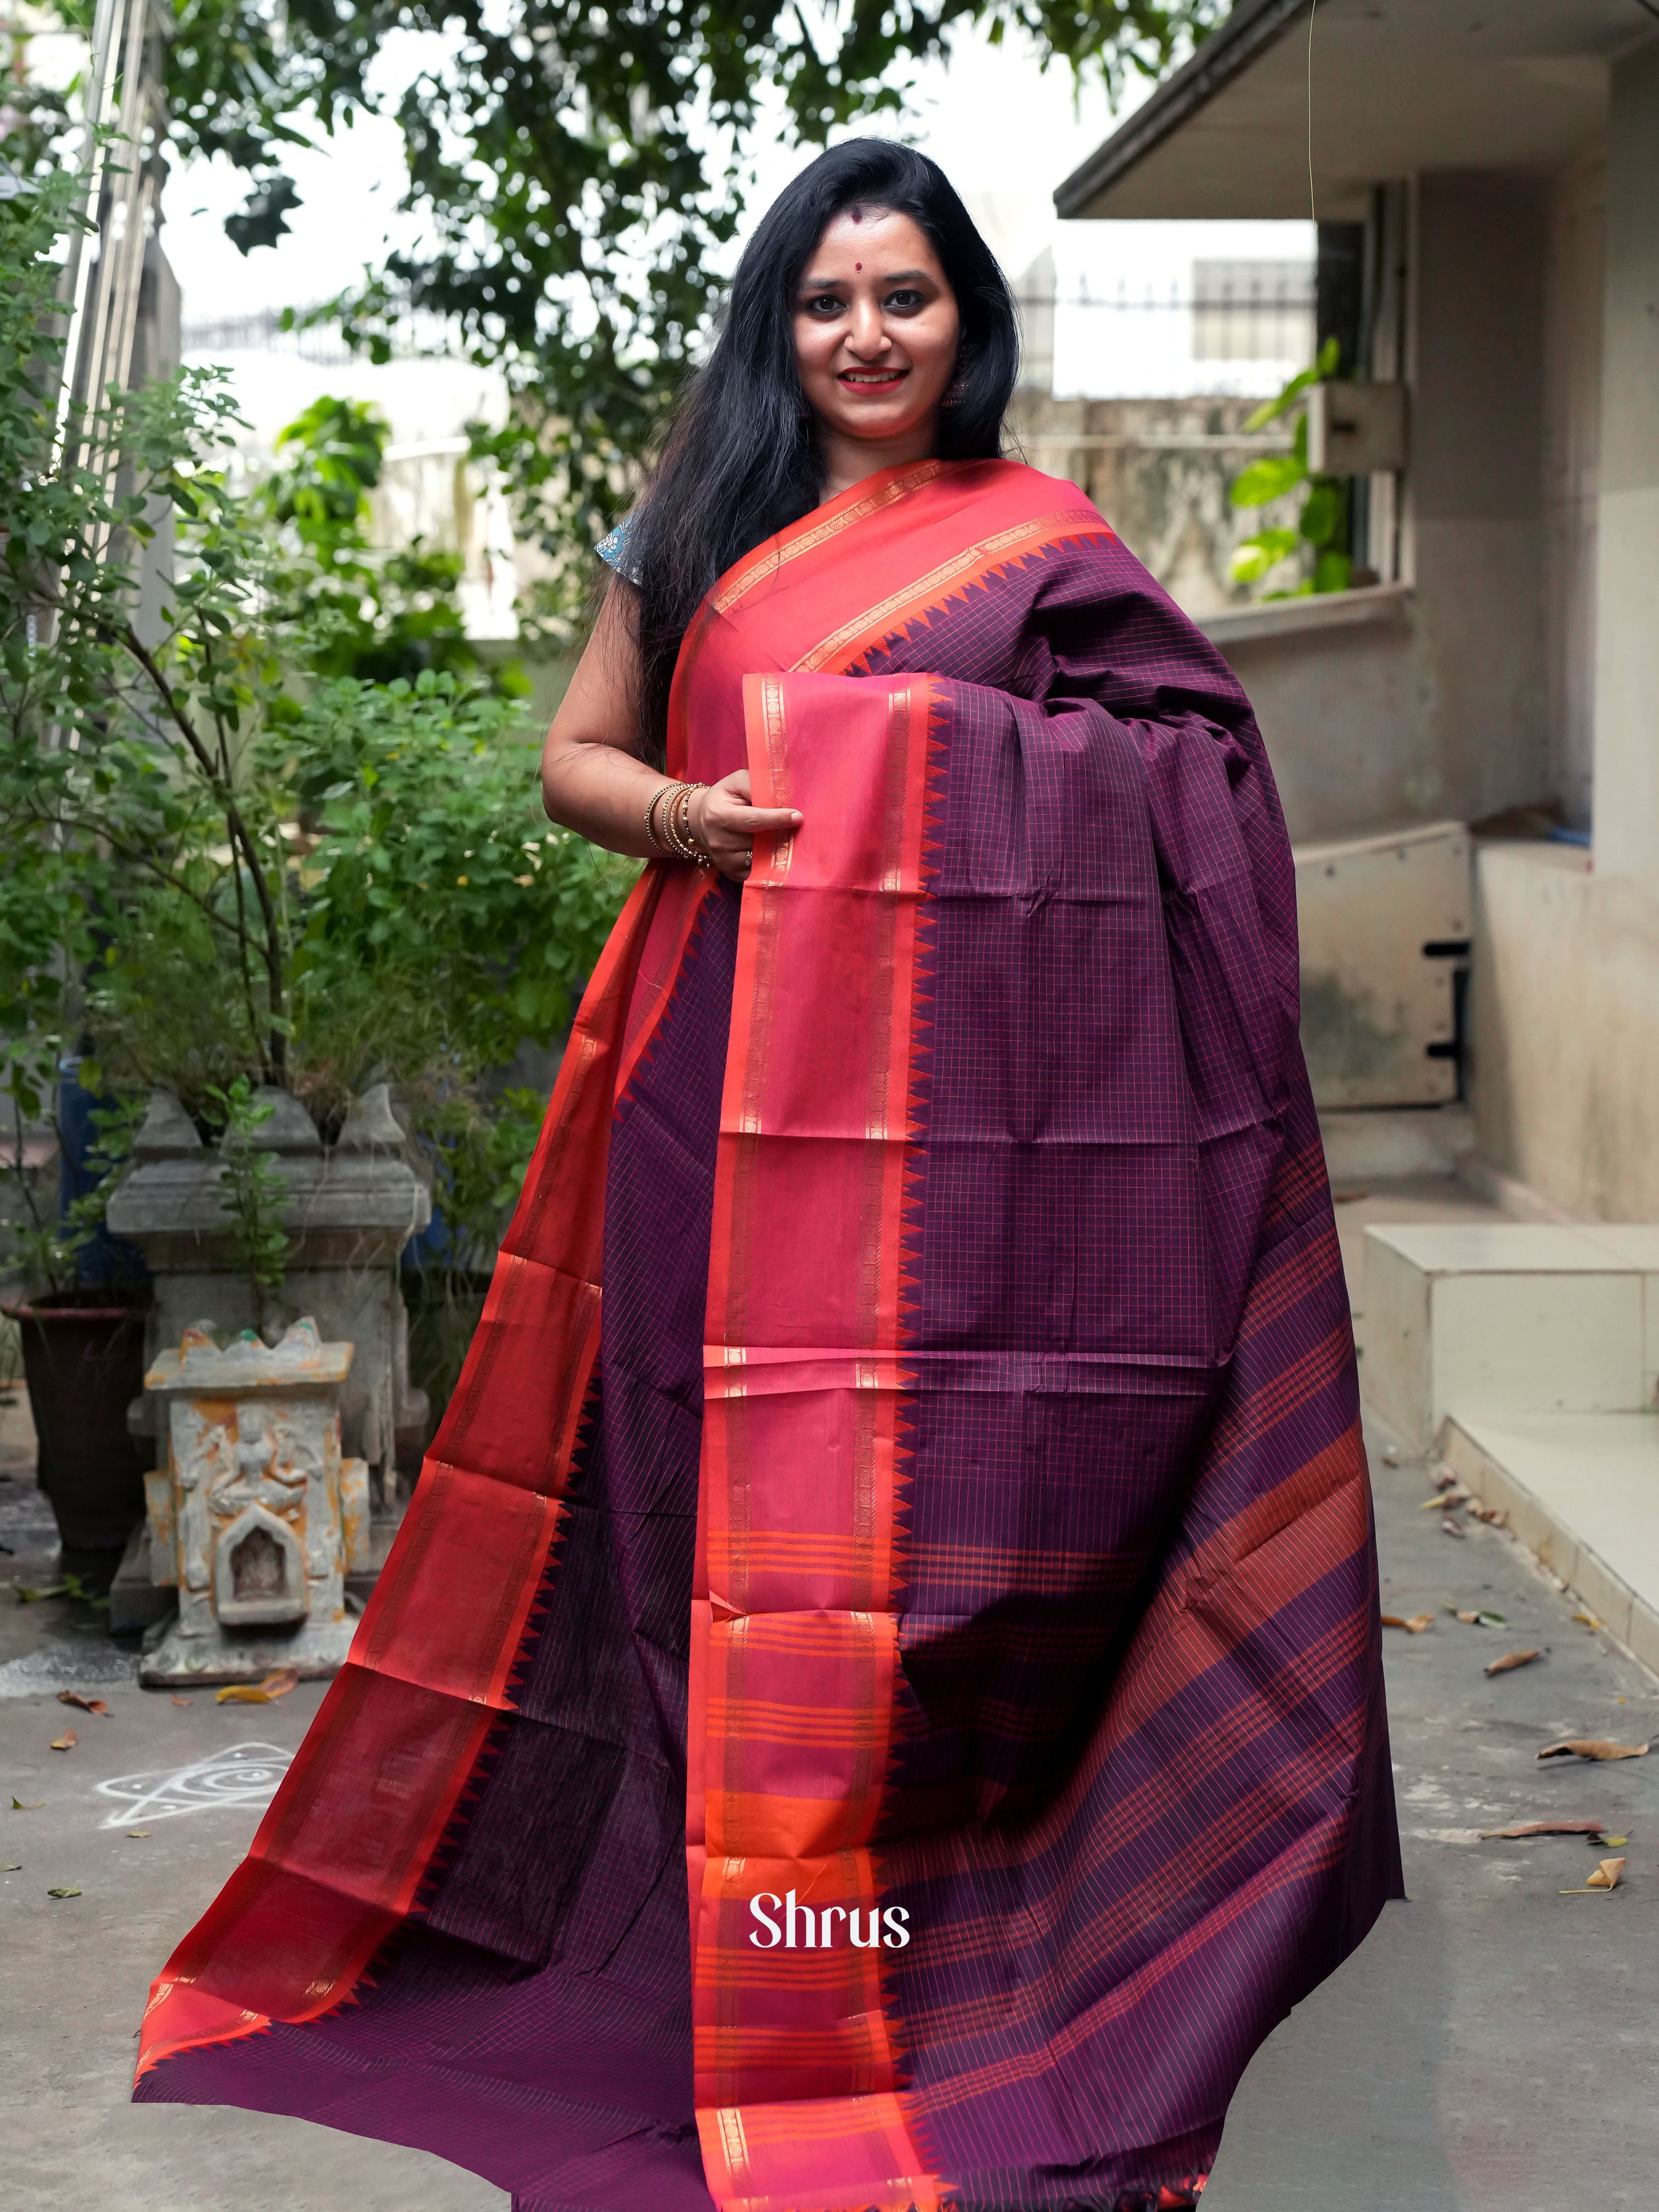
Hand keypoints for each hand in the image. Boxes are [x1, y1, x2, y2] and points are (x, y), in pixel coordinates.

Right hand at [689, 769, 801, 883]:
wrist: (700, 820)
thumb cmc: (724, 798)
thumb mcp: (737, 782)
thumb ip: (757, 785)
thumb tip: (782, 800)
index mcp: (718, 815)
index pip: (754, 820)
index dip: (777, 819)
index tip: (798, 817)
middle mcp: (719, 841)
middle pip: (760, 841)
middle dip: (779, 833)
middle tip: (793, 826)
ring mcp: (724, 861)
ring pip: (762, 856)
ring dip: (775, 847)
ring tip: (779, 835)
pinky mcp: (732, 873)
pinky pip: (758, 870)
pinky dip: (768, 861)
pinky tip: (770, 849)